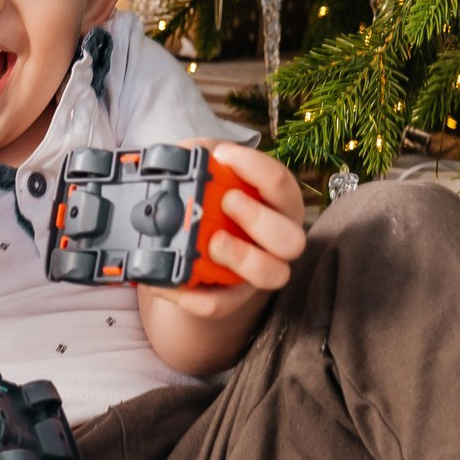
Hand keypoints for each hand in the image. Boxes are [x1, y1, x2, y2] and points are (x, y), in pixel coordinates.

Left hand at [142, 142, 306, 316]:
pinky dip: (193, 296)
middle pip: (292, 239)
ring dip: (244, 258)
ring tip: (213, 243)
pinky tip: (167, 282)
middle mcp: (278, 239)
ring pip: (273, 275)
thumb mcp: (203, 167)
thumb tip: (179, 156)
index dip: (255, 168)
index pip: (281, 183)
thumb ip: (197, 156)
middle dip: (260, 219)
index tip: (223, 155)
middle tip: (227, 201)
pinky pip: (221, 304)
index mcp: (277, 201)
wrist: (191, 241)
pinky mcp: (232, 296)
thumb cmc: (208, 196)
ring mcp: (259, 270)